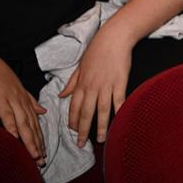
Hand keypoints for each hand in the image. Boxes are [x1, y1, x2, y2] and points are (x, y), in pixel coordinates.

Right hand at [0, 48, 46, 162]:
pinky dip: (11, 126)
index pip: (35, 123)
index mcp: (25, 100)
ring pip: (24, 123)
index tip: (43, 153)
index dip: (40, 139)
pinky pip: (7, 114)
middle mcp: (21, 101)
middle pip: (32, 126)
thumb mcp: (16, 88)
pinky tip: (14, 138)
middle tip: (42, 161)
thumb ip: (30, 101)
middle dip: (38, 145)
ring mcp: (12, 100)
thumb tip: (43, 111)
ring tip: (34, 155)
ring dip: (30, 140)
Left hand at [60, 26, 132, 145]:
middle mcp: (92, 87)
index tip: (73, 132)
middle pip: (86, 113)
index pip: (74, 107)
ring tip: (101, 139)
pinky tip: (119, 122)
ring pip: (102, 111)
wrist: (114, 38)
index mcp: (81, 84)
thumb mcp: (80, 66)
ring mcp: (106, 86)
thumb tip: (62, 96)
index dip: (73, 121)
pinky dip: (118, 112)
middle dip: (83, 130)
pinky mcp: (120, 83)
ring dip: (101, 127)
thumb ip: (71, 83)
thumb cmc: (97, 50)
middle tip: (82, 144)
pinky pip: (118, 101)